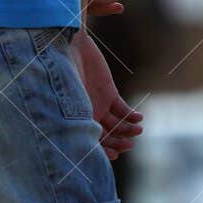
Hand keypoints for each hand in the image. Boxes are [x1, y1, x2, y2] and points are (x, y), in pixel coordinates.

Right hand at [71, 29, 141, 157]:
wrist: (69, 48)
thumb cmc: (63, 75)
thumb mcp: (70, 101)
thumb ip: (80, 122)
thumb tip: (90, 146)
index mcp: (75, 121)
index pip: (91, 143)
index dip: (102, 152)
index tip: (114, 155)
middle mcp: (88, 116)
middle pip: (106, 136)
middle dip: (118, 142)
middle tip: (129, 145)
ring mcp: (99, 105)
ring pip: (117, 125)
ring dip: (128, 130)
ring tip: (138, 131)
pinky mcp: (109, 93)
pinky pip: (123, 109)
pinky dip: (131, 115)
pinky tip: (139, 118)